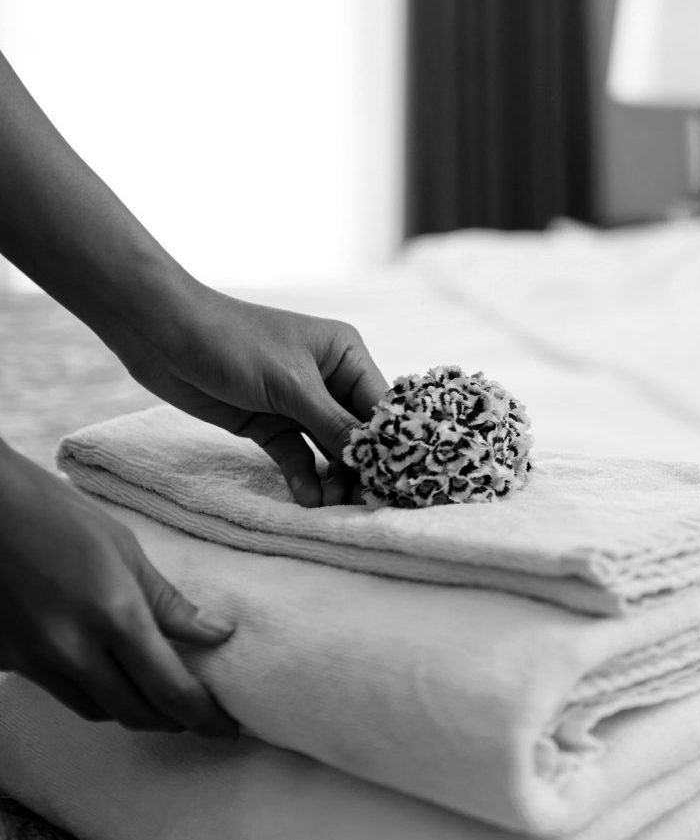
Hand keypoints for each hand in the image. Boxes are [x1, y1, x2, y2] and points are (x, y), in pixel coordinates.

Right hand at [0, 446, 238, 735]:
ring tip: (162, 698)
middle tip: (201, 716)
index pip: (170, 690)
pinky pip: (62, 694)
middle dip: (175, 722)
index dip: (205, 717)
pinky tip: (111, 677)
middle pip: (136, 713)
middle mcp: (73, 649)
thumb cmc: (58, 517)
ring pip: (97, 710)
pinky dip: (94, 694)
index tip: (229, 728)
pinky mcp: (7, 662)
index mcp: (114, 616)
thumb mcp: (126, 551)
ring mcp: (34, 660)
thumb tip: (219, 634)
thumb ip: (170, 603)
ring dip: (135, 711)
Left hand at [104, 288, 388, 506]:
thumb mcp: (292, 385)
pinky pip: (296, 455)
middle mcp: (329, 380)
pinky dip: (303, 476)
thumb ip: (333, 425)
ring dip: (333, 476)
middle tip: (364, 501)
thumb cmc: (235, 343)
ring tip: (333, 504)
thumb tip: (374, 456)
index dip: (390, 441)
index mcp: (345, 355)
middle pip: (357, 432)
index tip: (398, 477)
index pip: (380, 405)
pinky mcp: (269, 423)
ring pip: (328, 448)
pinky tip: (308, 498)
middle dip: (360, 464)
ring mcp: (298, 404)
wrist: (161, 335)